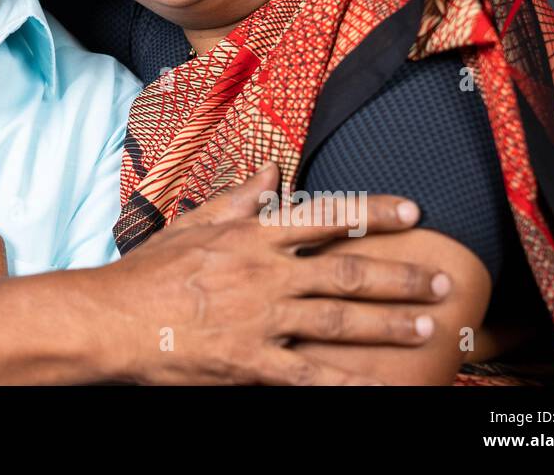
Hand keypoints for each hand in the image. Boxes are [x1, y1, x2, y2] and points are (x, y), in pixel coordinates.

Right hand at [102, 162, 452, 384]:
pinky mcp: (254, 363)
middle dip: (401, 275)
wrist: (112, 321)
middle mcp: (266, 274)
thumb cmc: (149, 272)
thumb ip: (237, 197)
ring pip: (341, 320)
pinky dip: (351, 382)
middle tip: (441, 279)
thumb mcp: (193, 223)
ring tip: (427, 325)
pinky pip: (313, 375)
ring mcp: (262, 320)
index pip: (326, 215)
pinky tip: (382, 385)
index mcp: (252, 235)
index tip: (412, 210)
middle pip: (348, 272)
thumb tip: (271, 169)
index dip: (373, 211)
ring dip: (390, 323)